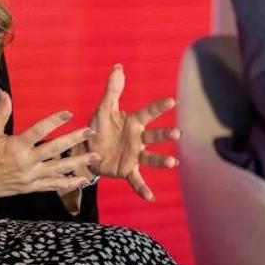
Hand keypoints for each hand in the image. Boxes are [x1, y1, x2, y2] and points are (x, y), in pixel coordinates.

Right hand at [0, 90, 99, 203]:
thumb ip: (0, 113)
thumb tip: (4, 93)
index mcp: (16, 147)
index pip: (40, 130)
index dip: (55, 120)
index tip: (68, 112)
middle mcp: (26, 162)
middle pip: (56, 150)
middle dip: (75, 140)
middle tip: (91, 131)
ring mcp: (30, 177)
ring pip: (59, 169)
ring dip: (79, 163)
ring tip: (95, 157)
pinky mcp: (30, 187)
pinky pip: (53, 185)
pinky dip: (69, 183)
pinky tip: (82, 180)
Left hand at [85, 64, 180, 201]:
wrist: (87, 149)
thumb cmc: (99, 126)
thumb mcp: (104, 108)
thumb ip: (113, 89)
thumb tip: (118, 66)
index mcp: (133, 122)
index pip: (149, 113)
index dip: (159, 107)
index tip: (172, 101)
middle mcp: (138, 139)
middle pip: (154, 136)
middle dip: (165, 134)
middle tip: (177, 133)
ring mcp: (135, 155)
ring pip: (151, 157)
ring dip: (161, 161)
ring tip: (172, 163)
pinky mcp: (127, 169)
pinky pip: (136, 179)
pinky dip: (143, 188)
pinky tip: (150, 197)